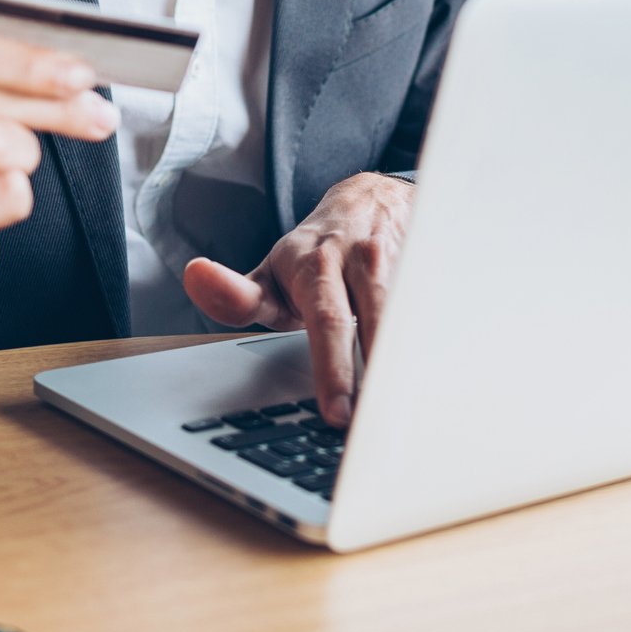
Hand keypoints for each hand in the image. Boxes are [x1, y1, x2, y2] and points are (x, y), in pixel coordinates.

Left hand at [181, 171, 413, 424]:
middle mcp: (363, 261)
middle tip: (374, 431)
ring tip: (405, 418)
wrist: (371, 200)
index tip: (337, 414)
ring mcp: (403, 265)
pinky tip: (431, 387)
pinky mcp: (431, 272)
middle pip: (375, 326)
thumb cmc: (316, 253)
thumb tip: (195, 277)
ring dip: (408, 369)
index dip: (333, 369)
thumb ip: (237, 294)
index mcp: (318, 265)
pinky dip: (433, 352)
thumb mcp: (271, 273)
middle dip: (377, 381)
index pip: (326, 322)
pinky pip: (434, 317)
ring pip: (410, 322)